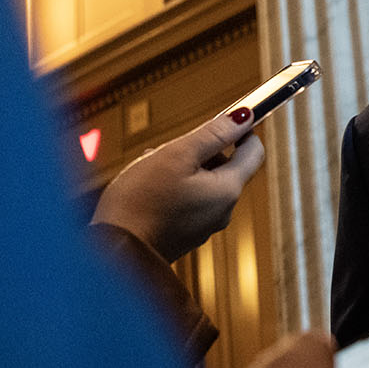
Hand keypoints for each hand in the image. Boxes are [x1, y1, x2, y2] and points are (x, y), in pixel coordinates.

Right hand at [90, 106, 265, 261]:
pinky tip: (148, 188)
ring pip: (204, 183)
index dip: (241, 131)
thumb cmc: (141, 201)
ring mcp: (205, 225)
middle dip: (201, 152)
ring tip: (150, 168)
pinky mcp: (186, 235)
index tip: (221, 121)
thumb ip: (214, 133)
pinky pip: (190, 201)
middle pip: (226, 167)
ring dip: (183, 168)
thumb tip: (245, 115)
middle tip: (169, 150)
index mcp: (228, 190)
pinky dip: (174, 189)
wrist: (114, 252)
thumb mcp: (178, 155)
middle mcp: (223, 210)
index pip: (254, 151)